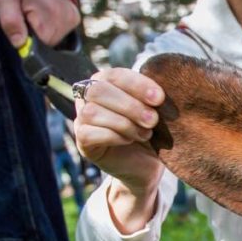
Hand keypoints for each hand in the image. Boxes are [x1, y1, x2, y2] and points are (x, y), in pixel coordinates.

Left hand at [0, 0, 79, 47]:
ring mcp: (73, 17)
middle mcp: (65, 18)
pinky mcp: (75, 16)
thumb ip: (11, 23)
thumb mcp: (5, 1)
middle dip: (37, 33)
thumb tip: (20, 45)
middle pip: (50, 42)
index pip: (41, 46)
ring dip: (45, 29)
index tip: (23, 24)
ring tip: (37, 11)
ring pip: (57, 37)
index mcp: (49, 17)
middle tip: (28, 14)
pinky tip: (47, 11)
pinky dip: (54, 25)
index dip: (30, 39)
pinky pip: (63, 30)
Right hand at [74, 69, 165, 231]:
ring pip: (92, 112)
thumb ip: (150, 97)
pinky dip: (114, 136)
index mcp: (107, 83)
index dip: (136, 84)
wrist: (147, 166)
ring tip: (145, 134)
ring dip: (124, 123)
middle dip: (130, 105)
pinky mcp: (82, 141)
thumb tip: (158, 91)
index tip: (159, 98)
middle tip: (153, 121)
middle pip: (98, 90)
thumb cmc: (151, 133)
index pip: (114, 74)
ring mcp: (82, 119)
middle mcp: (88, 98)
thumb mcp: (154, 112)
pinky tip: (129, 141)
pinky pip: (89, 133)